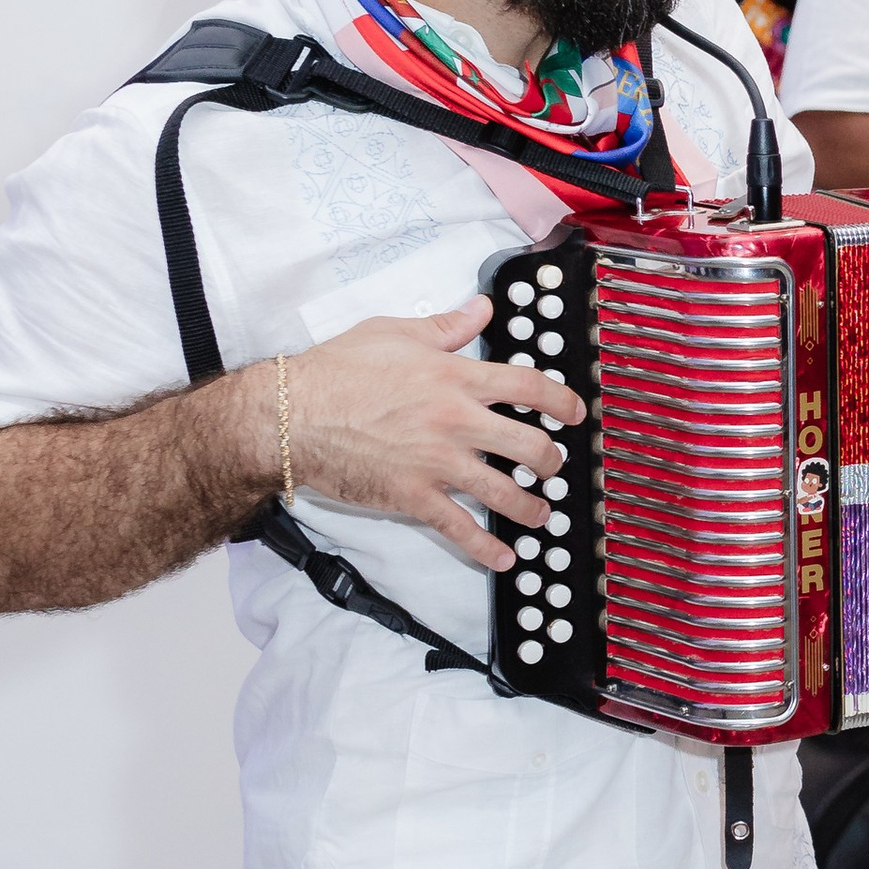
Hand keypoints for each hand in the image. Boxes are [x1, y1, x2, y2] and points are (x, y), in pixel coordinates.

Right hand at [281, 295, 582, 570]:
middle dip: (552, 461)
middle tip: (555, 467)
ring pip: (505, 492)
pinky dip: (486, 548)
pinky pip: (460, 528)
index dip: (562, 401)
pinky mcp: (414, 497)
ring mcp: (438, 463)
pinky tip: (503, 558)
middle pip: (530, 445)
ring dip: (531, 508)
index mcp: (455, 377)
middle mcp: (456, 421)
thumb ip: (445, 325)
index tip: (576, 412)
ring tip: (540, 515)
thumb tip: (480, 309)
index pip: (529, 387)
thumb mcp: (394, 332)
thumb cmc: (336, 371)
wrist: (293, 415)